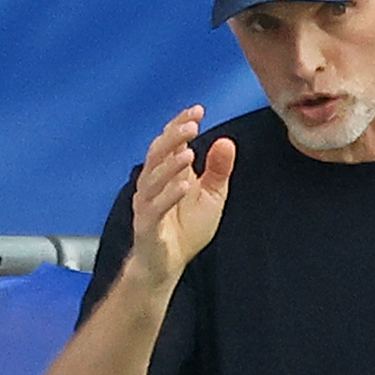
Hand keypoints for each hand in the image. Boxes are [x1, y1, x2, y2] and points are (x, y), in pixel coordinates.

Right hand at [122, 105, 232, 290]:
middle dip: (173, 137)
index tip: (198, 110)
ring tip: (189, 153)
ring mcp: (148, 203)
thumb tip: (226, 141)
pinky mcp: (148, 225)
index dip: (180, 124)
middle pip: (157, 153)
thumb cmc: (186, 228)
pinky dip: (170, 195)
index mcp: (167, 172)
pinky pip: (156, 207)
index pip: (170, 141)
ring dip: (171, 164)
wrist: (167, 264)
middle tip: (192, 125)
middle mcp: (152, 183)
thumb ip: (218, 170)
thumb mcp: (211, 195)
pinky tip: (185, 185)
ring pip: (154, 178)